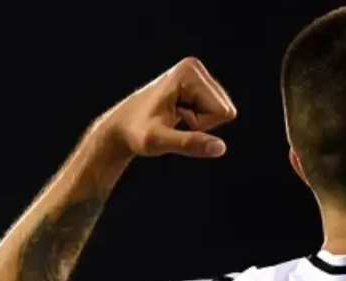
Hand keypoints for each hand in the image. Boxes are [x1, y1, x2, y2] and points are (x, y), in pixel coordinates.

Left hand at [93, 57, 236, 157]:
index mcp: (189, 72)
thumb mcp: (160, 141)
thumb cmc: (135, 133)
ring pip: (221, 111)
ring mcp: (195, 74)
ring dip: (198, 122)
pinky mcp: (196, 84)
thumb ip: (190, 143)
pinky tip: (175, 113)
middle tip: (173, 118)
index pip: (223, 112)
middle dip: (201, 122)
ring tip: (173, 115)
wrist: (119, 127)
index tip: (174, 118)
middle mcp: (194, 67)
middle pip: (225, 109)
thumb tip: (220, 148)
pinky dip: (196, 119)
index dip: (201, 124)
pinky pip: (214, 111)